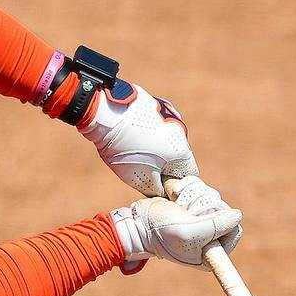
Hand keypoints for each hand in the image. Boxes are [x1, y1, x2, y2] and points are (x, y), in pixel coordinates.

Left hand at [81, 83, 198, 196]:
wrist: (107, 111)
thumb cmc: (124, 148)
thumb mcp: (139, 177)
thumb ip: (156, 189)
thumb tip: (162, 192)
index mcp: (182, 150)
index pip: (189, 174)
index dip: (175, 183)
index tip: (158, 185)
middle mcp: (181, 131)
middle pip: (178, 156)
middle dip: (164, 165)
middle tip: (142, 168)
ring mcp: (170, 114)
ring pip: (167, 140)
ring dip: (156, 148)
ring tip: (133, 149)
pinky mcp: (157, 104)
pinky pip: (158, 125)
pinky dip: (149, 133)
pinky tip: (131, 133)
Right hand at [111, 181, 242, 269]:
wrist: (138, 222)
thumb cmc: (162, 231)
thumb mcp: (191, 232)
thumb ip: (217, 225)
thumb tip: (237, 215)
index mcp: (212, 253)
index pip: (235, 231)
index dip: (221, 220)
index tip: (200, 220)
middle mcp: (209, 238)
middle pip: (224, 211)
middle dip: (203, 206)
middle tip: (185, 213)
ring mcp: (201, 221)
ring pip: (213, 197)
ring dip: (194, 197)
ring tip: (178, 207)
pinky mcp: (193, 206)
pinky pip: (202, 189)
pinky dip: (189, 189)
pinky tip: (176, 197)